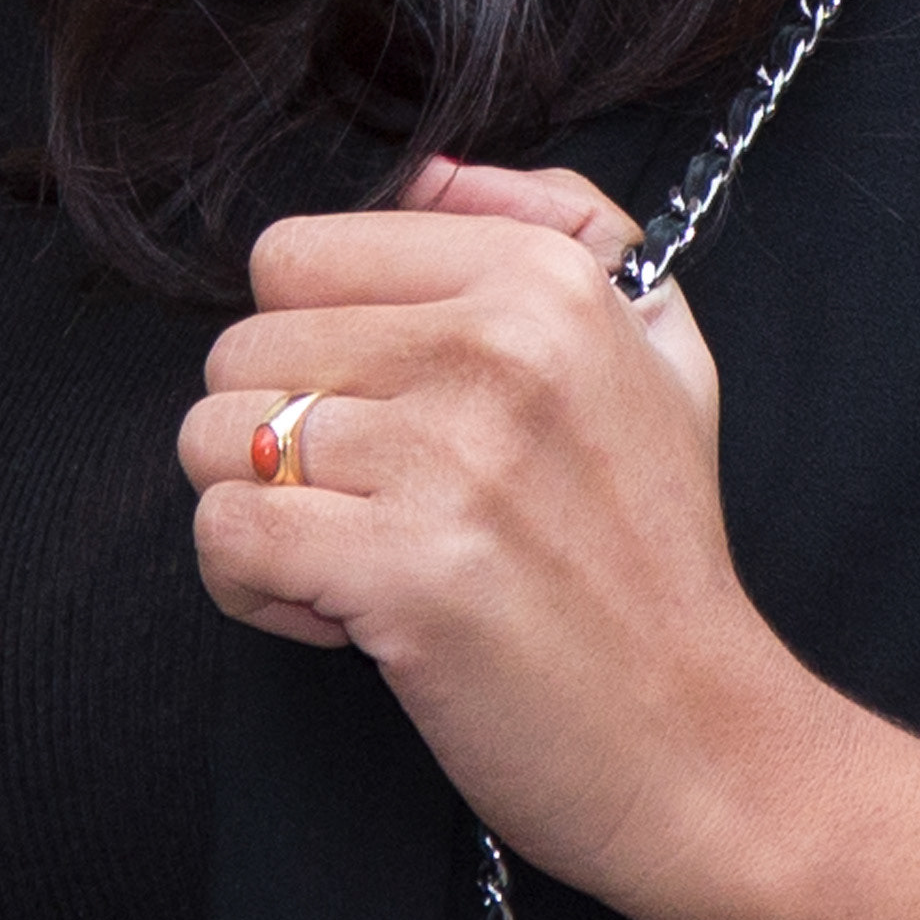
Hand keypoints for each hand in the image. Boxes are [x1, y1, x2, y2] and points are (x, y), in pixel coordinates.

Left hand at [179, 158, 812, 912]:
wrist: (705, 746)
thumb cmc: (660, 557)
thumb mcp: (660, 352)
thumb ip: (556, 228)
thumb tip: (426, 173)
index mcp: (543, 278)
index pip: (293, 254)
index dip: (314, 349)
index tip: (387, 424)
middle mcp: (496, 349)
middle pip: (238, 349)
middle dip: (277, 441)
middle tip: (375, 510)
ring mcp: (451, 460)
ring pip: (214, 440)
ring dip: (263, 518)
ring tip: (358, 563)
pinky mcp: (408, 573)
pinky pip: (224, 536)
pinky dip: (256, 592)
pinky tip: (340, 618)